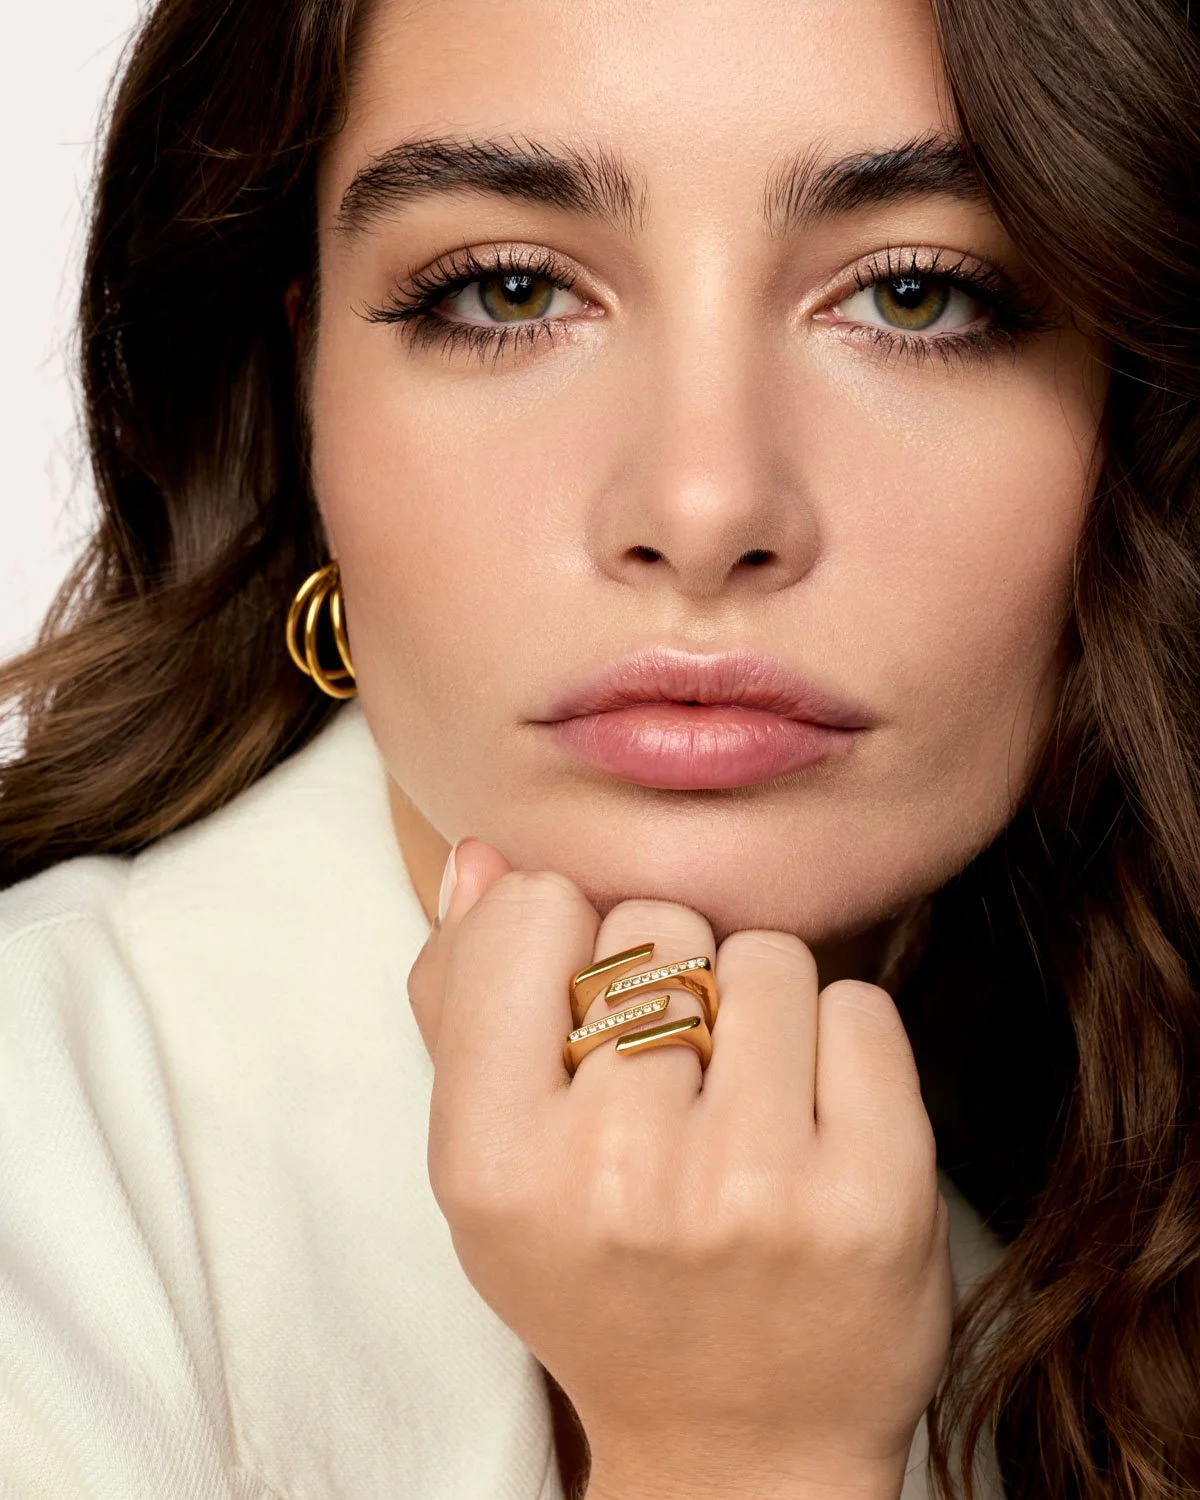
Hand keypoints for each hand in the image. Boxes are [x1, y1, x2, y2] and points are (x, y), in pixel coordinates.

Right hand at [406, 839, 951, 1499]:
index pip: (537, 910)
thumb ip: (465, 1001)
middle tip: (672, 1087)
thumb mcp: (489, 1164)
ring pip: (766, 954)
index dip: (568, 949)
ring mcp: (754, 1187)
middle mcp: (616, 1175)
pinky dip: (841, 1043)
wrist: (738, 1449)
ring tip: (743, 1103)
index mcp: (491, 1161)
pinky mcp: (874, 1195)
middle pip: (658, 924)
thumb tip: (484, 858)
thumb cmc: (600, 1280)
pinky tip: (813, 1122)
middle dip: (669, 979)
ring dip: (759, 1006)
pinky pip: (858, 1006)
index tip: (585, 1024)